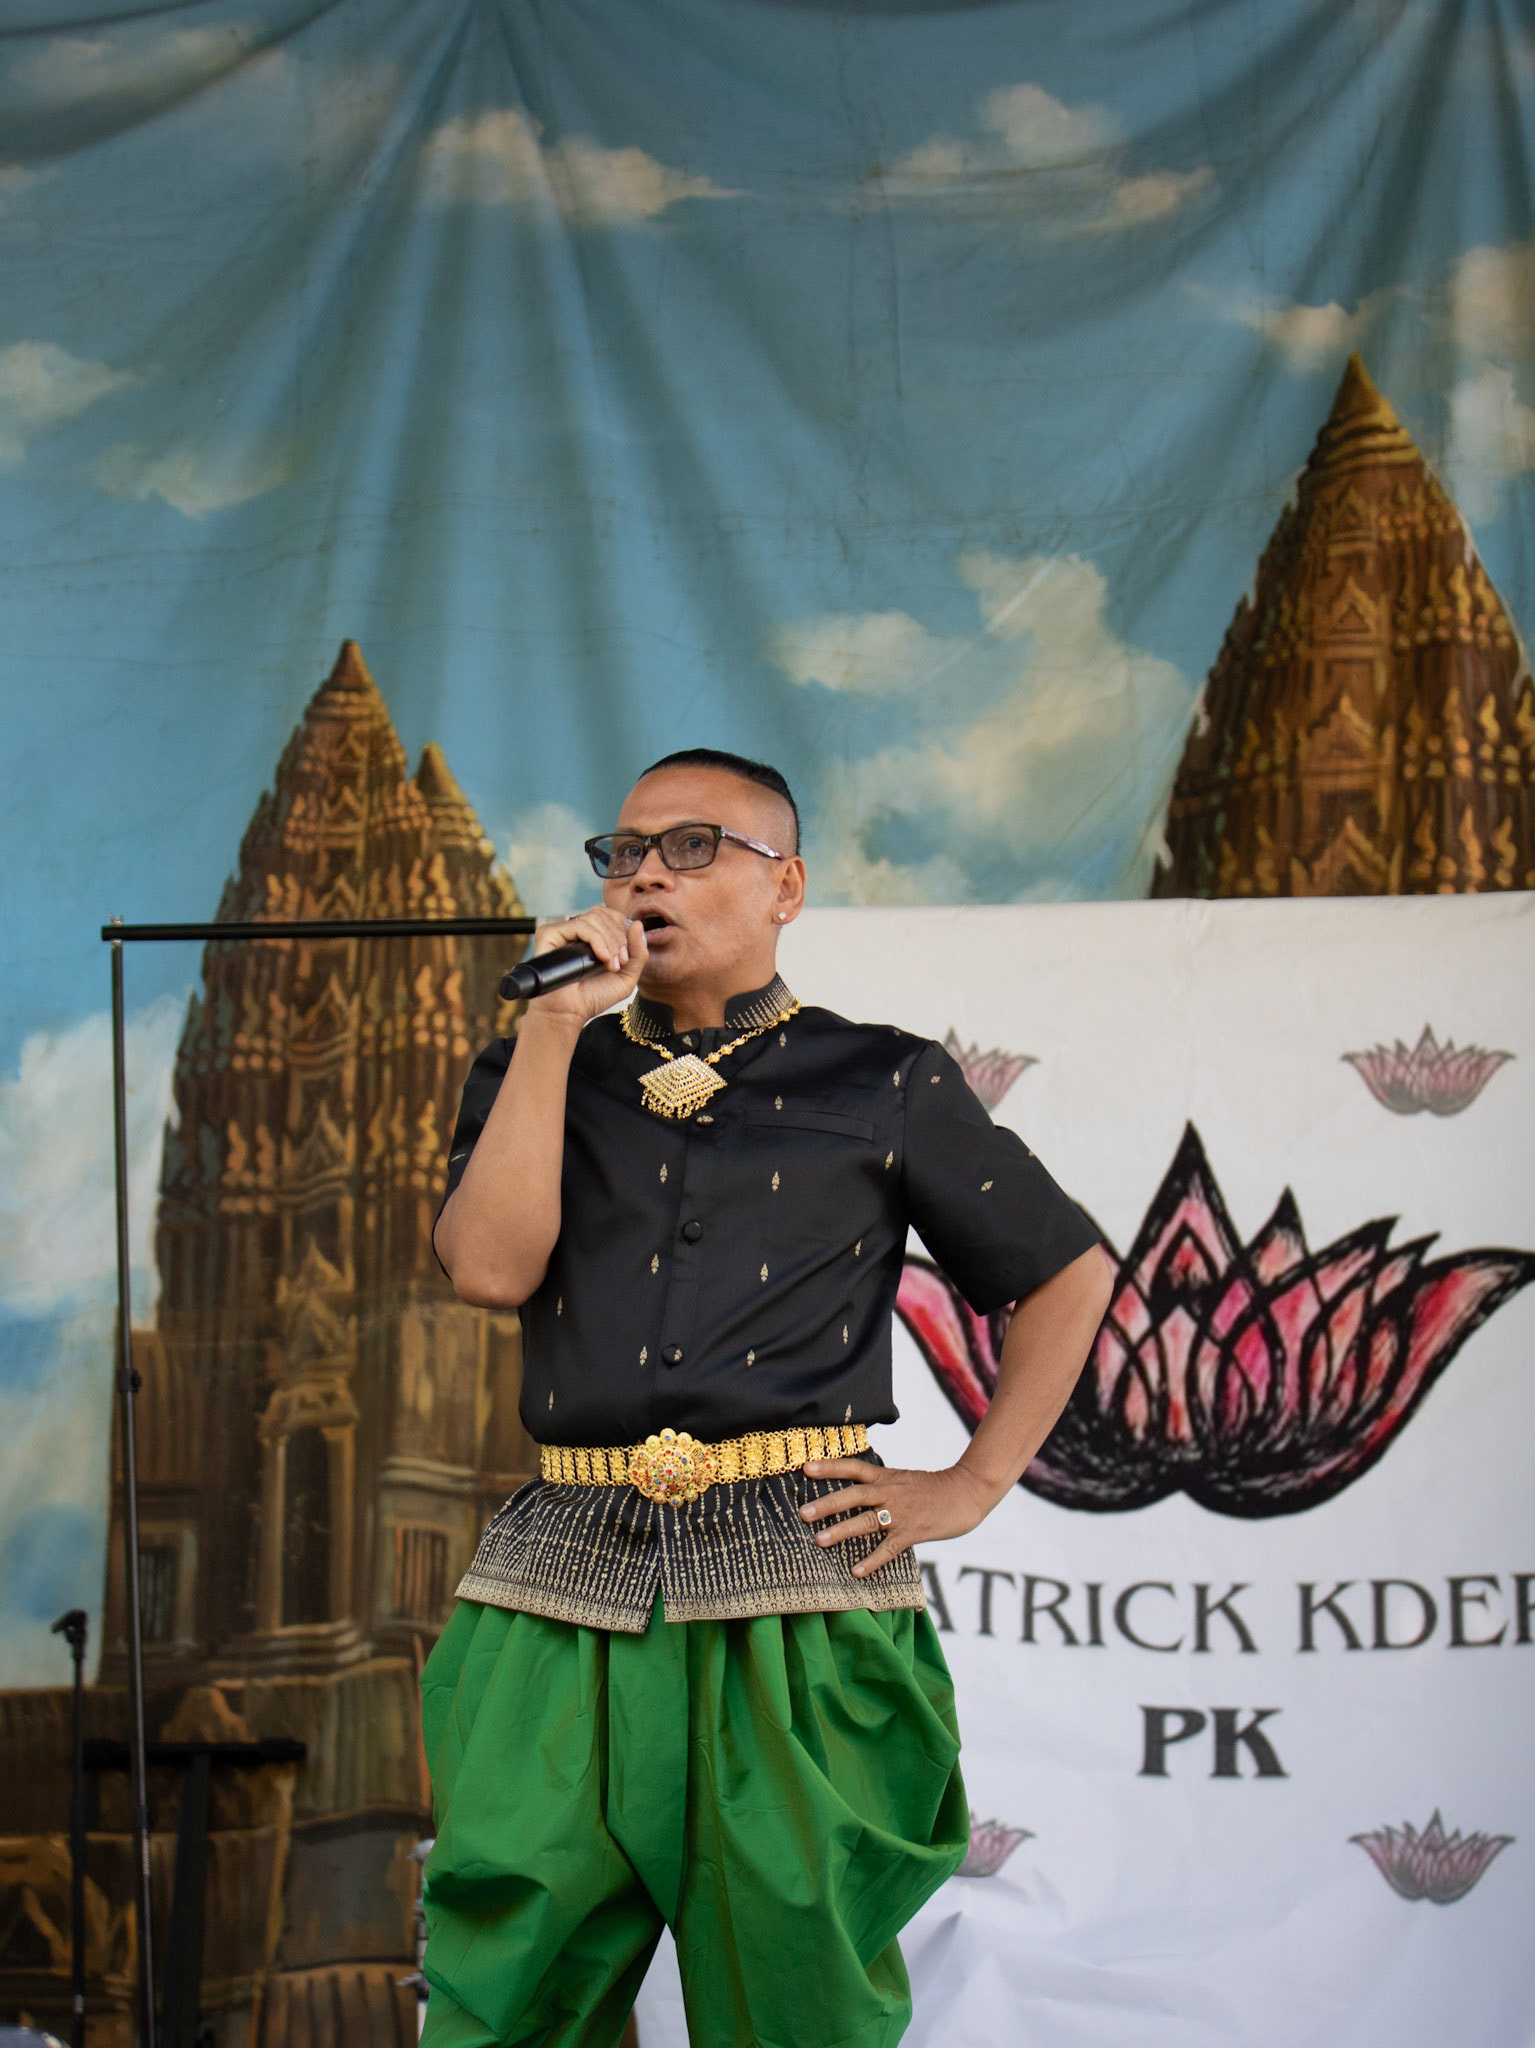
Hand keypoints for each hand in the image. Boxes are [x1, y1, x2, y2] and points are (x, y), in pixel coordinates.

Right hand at [521, 906, 647, 1027]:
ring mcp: (563, 931)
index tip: (626, 959)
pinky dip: (596, 939)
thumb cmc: (594, 997)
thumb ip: (638, 952)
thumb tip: (637, 923)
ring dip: (610, 941)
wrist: (570, 1013)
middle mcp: (577, 930)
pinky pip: (578, 925)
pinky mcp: (549, 934)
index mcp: (593, 935)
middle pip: (604, 914)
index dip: (623, 932)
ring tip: (610, 964)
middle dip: (619, 938)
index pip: (612, 916)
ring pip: (593, 918)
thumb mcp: (627, 976)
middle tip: (620, 963)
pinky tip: (601, 957)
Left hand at [798, 1457, 998, 1576]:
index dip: (829, 1467)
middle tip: (803, 1513)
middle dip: (827, 1504)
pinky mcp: (913, 1532)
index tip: (805, 1468)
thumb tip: (855, 1491)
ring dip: (842, 1531)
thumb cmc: (933, 1487)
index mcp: (886, 1477)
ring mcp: (901, 1513)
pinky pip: (889, 1548)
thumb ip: (881, 1484)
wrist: (966, 1491)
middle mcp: (890, 1492)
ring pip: (866, 1521)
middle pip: (853, 1495)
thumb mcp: (903, 1478)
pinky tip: (856, 1572)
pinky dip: (872, 1560)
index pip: (853, 1468)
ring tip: (820, 1540)